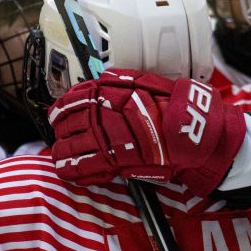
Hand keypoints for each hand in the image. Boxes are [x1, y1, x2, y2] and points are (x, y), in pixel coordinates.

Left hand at [49, 70, 245, 195]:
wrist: (192, 130)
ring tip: (60, 155)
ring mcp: (105, 138)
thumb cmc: (173, 105)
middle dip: (62, 130)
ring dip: (62, 151)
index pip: (72, 100)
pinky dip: (72, 170)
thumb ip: (121, 80)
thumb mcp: (146, 82)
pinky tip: (66, 171)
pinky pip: (83, 167)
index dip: (61, 109)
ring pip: (70, 146)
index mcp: (107, 92)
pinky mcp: (113, 162)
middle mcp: (101, 113)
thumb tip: (101, 79)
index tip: (58, 114)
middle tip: (61, 134)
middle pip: (67, 124)